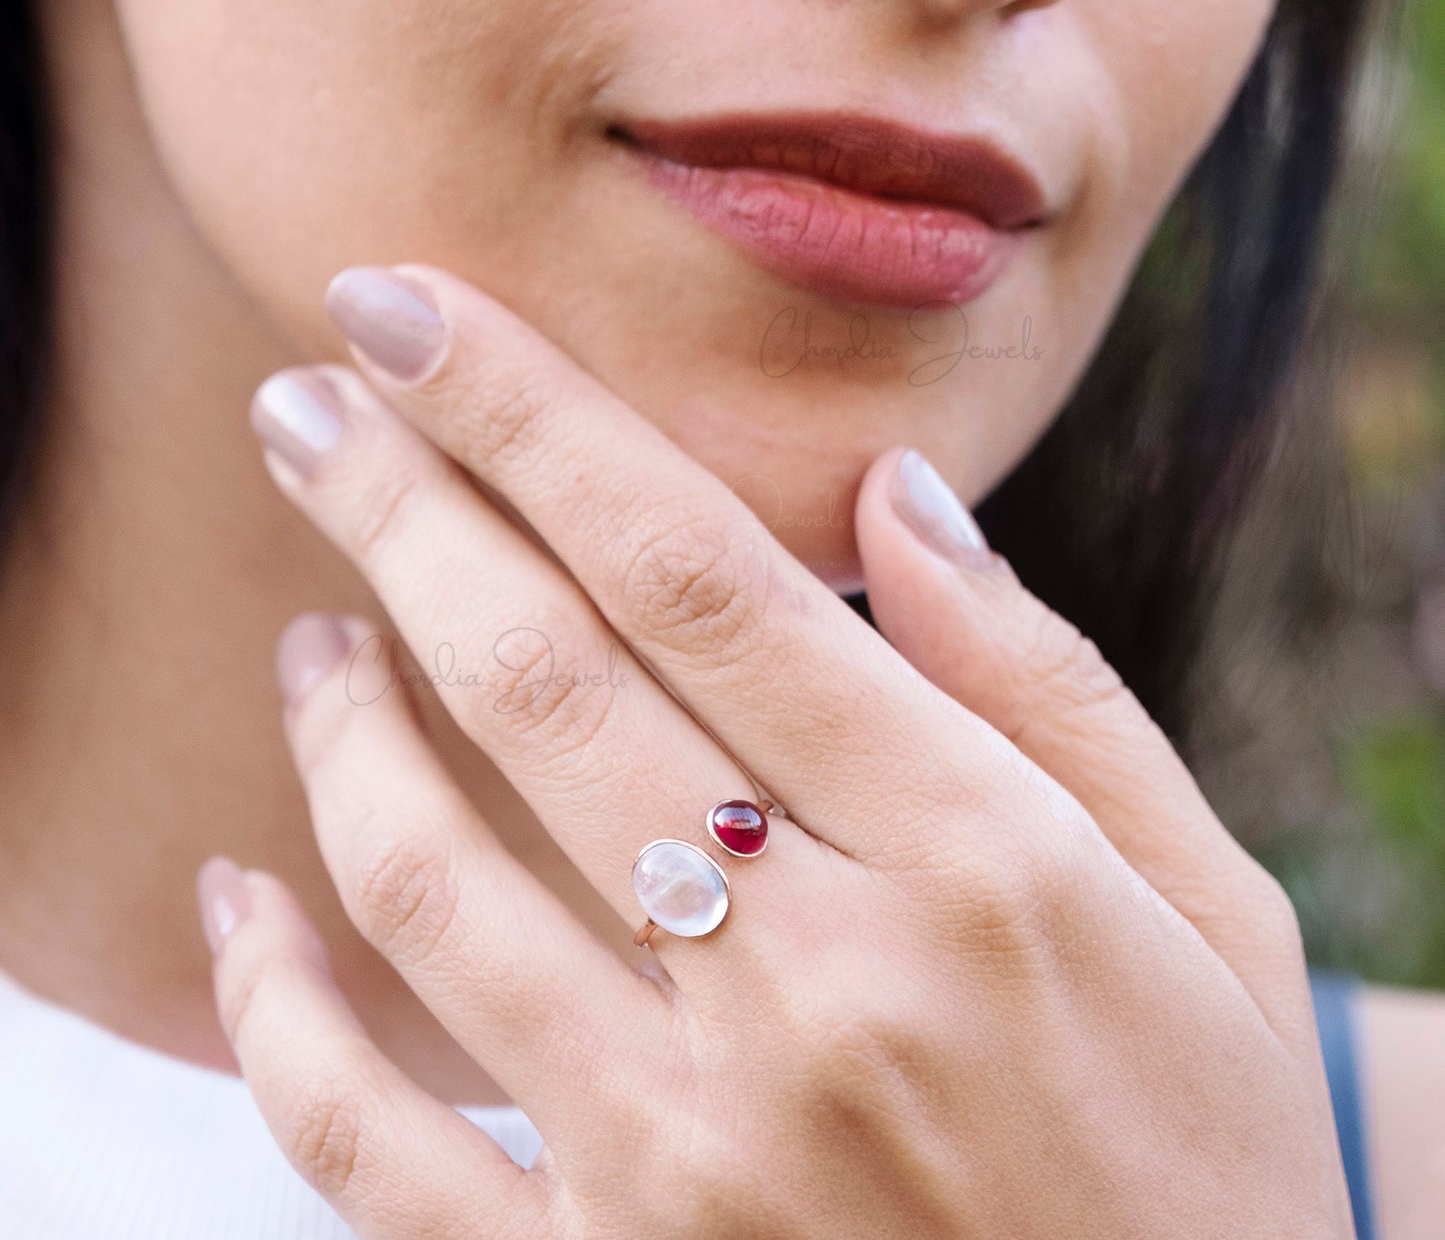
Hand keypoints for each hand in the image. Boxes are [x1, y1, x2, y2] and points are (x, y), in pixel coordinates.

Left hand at [204, 260, 1353, 1237]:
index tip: (416, 311)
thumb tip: (897, 501)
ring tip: (309, 623)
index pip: (697, 570)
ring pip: (433, 883)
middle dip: (397, 506)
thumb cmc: (1205, 1150)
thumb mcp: (1207, 903)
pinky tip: (236, 900)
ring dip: (339, 723)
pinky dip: (272, 1013)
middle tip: (303, 400)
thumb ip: (1045, 689)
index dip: (534, 416)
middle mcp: (814, 991)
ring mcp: (688, 1159)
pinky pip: (371, 1146)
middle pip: (543, 680)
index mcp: (973, 859)